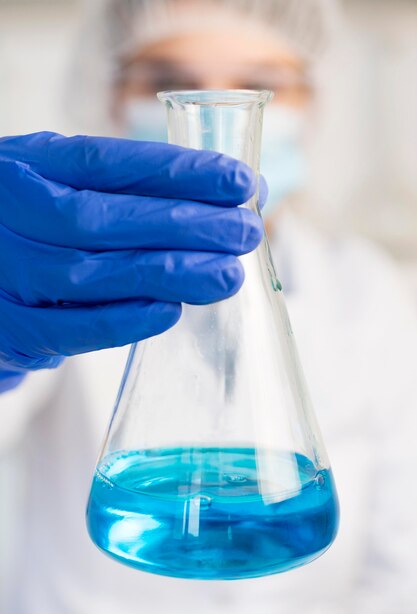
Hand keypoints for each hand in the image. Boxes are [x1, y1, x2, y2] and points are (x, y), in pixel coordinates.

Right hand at [0, 132, 262, 386]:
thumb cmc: (35, 224)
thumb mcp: (62, 184)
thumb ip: (129, 189)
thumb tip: (235, 196)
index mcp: (25, 165)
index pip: (105, 163)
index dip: (177, 172)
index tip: (239, 181)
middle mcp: (7, 214)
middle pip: (101, 219)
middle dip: (183, 225)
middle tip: (246, 232)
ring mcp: (3, 273)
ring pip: (89, 274)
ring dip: (166, 274)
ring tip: (226, 275)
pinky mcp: (12, 329)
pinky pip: (69, 329)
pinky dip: (124, 321)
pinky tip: (170, 311)